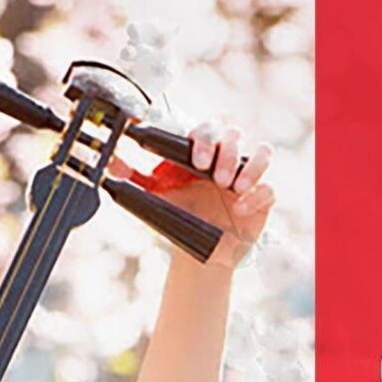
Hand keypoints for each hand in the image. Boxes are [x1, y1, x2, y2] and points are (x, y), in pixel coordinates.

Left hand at [110, 119, 275, 271]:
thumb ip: (133, 177)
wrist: (198, 252)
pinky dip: (257, 195)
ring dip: (249, 165)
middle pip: (234, 134)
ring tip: (232, 187)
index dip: (204, 138)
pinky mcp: (262, 198)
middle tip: (214, 176)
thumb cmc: (180, 216)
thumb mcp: (154, 196)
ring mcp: (247, 176)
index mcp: (202, 152)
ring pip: (262, 151)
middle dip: (225, 152)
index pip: (208, 129)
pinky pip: (270, 187)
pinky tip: (240, 209)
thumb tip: (111, 162)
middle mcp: (226, 159)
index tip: (196, 160)